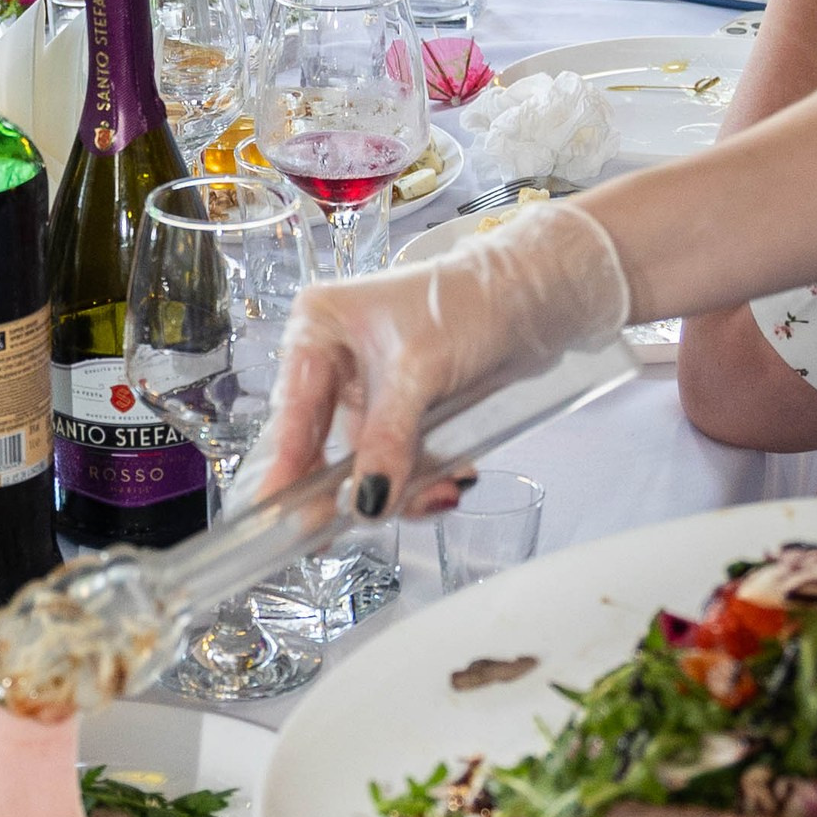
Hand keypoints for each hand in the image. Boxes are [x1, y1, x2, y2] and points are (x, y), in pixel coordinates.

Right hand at [248, 200, 629, 513]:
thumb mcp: (419, 372)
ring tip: (443, 493)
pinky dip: (422, 477)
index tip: (281, 513)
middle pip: (323, 441)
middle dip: (354, 484)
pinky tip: (453, 481)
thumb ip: (387, 440)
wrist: (535, 296)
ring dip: (402, 486)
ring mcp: (370, 386)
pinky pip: (398, 458)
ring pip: (367, 459)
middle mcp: (335, 358)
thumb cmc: (470, 303)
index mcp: (318, 328)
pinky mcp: (404, 408)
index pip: (293, 409)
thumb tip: (365, 502)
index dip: (286, 466)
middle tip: (363, 520)